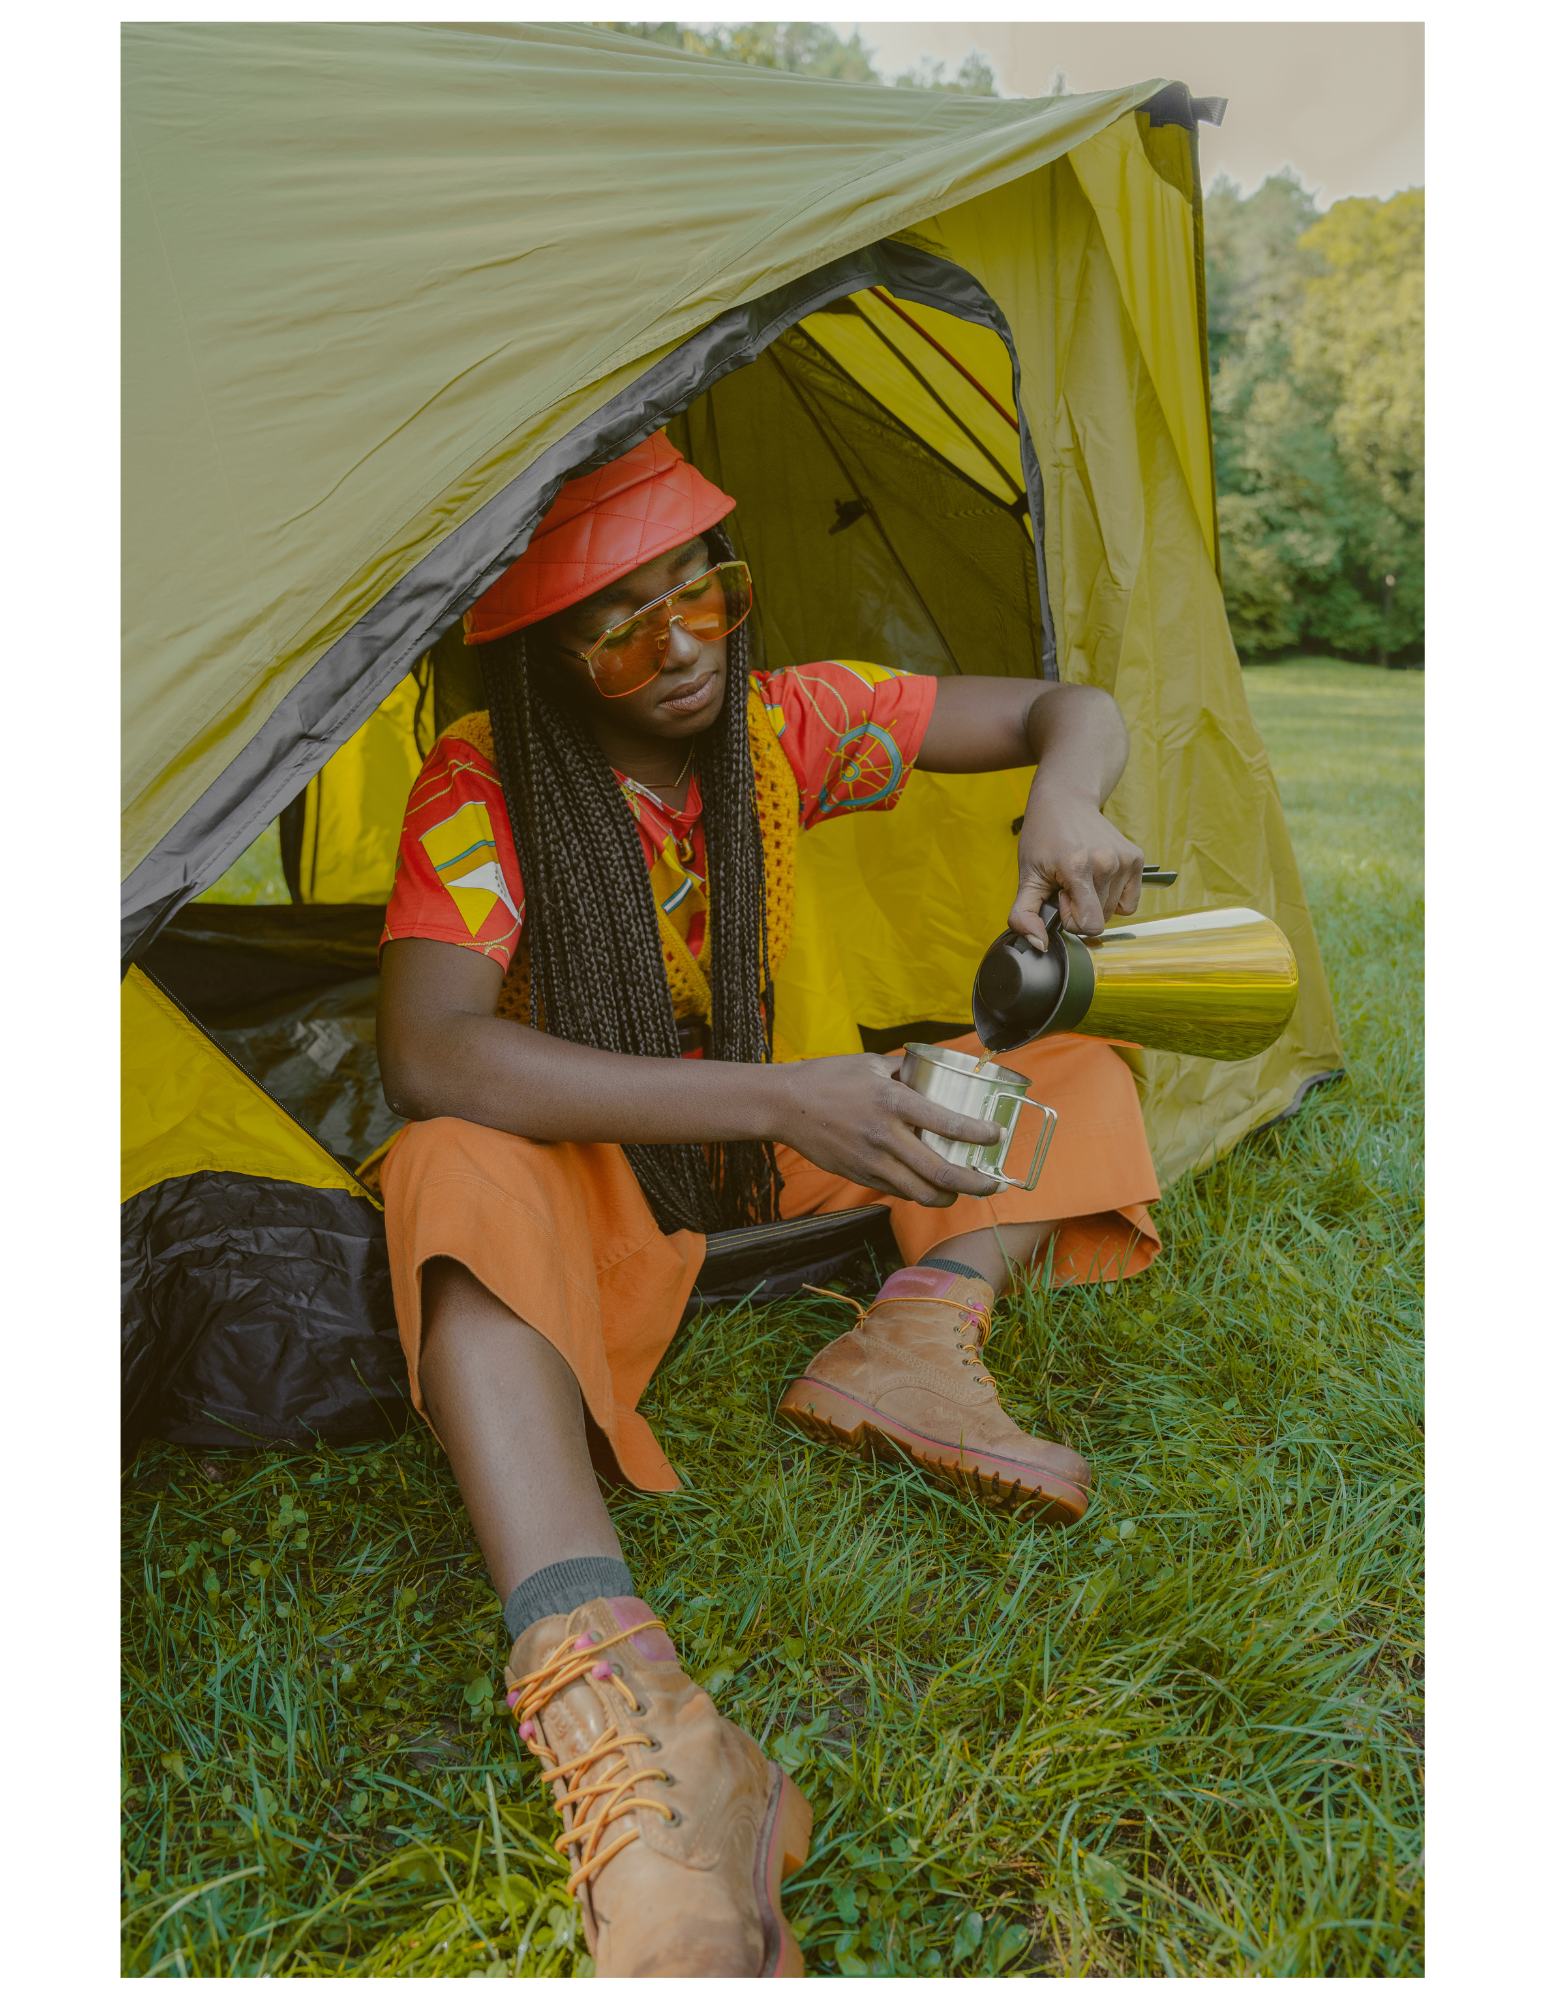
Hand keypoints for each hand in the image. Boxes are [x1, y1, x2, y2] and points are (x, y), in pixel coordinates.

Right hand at [771, 1054, 1003, 1204]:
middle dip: (975, 1183)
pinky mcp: (859, 1175)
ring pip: (921, 1192)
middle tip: (993, 1182)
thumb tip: (933, 1070)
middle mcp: (885, 1136)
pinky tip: (930, 1186)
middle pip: (940, 1171)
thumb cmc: (827, 1078)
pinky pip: (898, 1191)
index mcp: (892, 1102)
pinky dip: (920, 1193)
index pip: (947, 1123)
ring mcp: (871, 1161)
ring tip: (964, 1191)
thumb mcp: (871, 1064)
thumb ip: (906, 1070)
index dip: (979, 1134)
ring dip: (950, 1196)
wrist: (785, 1105)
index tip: (998, 1135)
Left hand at [1008, 782, 1143, 950]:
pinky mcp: (1137, 858)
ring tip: (1081, 877)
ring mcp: (1125, 859)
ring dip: (1095, 902)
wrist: (1065, 802)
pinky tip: (1098, 877)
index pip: (1088, 925)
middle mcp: (1106, 862)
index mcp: (1077, 868)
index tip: (1059, 895)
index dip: (1070, 918)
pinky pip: (1129, 902)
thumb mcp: (1026, 876)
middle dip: (1081, 909)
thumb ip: (1023, 915)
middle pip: (1101, 920)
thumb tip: (1039, 945)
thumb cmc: (1043, 838)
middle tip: (1067, 884)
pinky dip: (1114, 897)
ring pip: (1114, 912)